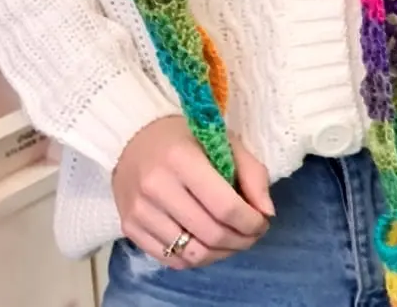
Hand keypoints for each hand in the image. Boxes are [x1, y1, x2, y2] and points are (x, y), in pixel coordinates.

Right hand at [113, 115, 272, 268]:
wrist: (133, 137)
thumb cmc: (184, 137)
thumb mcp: (222, 140)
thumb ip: (251, 172)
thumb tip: (267, 212)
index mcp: (180, 158)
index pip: (224, 207)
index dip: (251, 222)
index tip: (262, 221)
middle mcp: (156, 186)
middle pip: (211, 234)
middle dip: (241, 240)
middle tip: (252, 234)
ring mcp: (140, 211)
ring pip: (193, 254)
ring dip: (221, 253)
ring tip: (232, 241)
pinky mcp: (129, 228)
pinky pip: (172, 260)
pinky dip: (197, 259)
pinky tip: (207, 244)